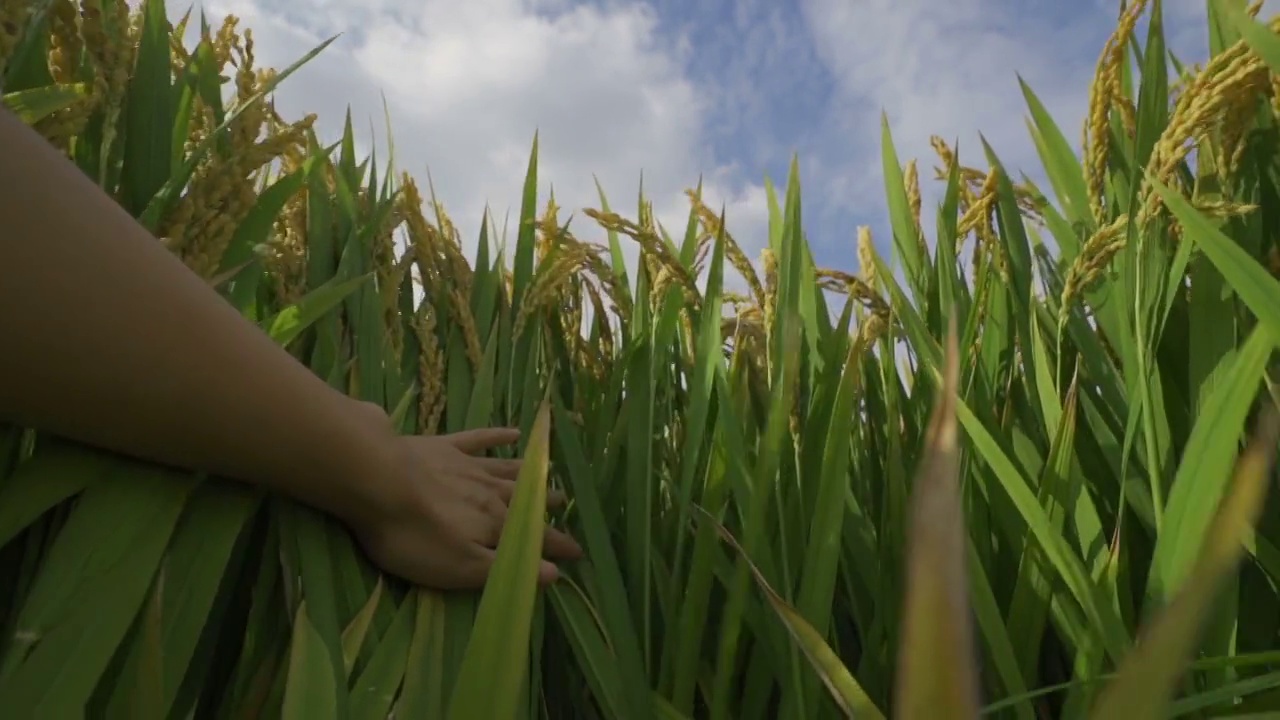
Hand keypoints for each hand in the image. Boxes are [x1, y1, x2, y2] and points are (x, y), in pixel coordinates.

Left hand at [345, 419, 582, 590]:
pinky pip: (479, 440)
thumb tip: (553, 572)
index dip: (557, 546)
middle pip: (525, 500)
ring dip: (529, 473)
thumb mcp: (458, 567)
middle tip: (566, 503)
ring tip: (549, 472)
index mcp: (495, 526)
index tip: (578, 551)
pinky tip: (513, 433)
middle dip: (546, 504)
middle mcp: (490, 494)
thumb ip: (503, 568)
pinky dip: (497, 436)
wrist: (376, 479)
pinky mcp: (444, 447)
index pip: (534, 538)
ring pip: (508, 470)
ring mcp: (468, 466)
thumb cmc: (414, 535)